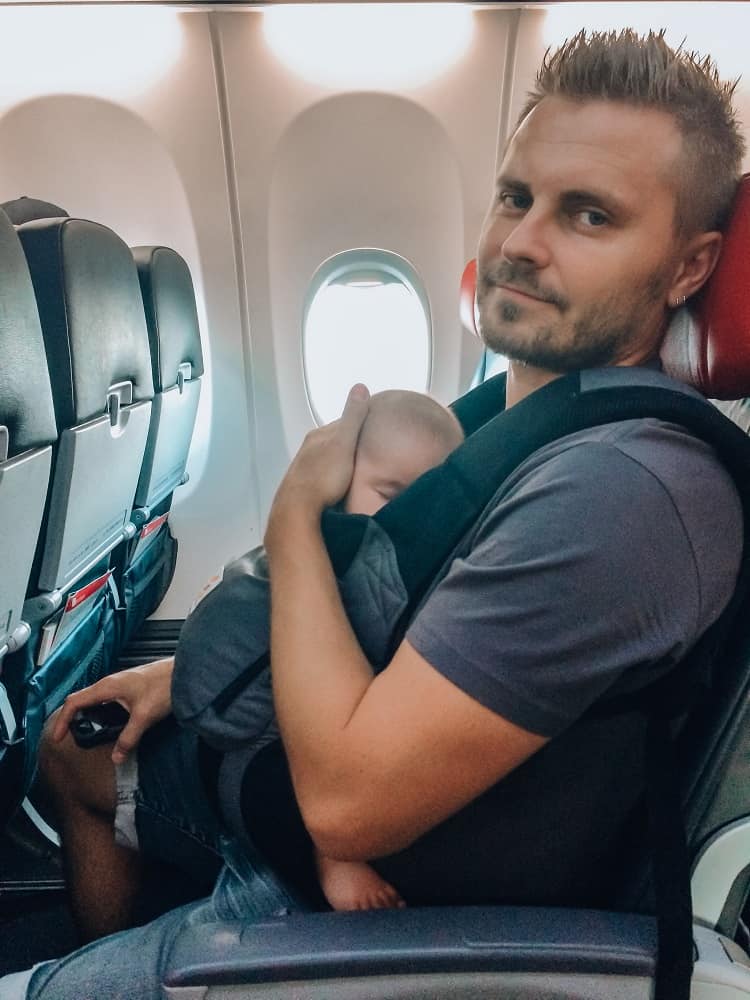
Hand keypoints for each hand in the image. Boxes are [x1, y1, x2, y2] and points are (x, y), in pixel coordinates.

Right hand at [50, 657, 174, 763]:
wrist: (184, 672)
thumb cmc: (165, 686)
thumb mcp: (144, 716)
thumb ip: (128, 738)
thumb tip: (116, 757)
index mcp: (107, 687)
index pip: (74, 702)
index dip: (63, 720)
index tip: (59, 737)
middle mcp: (110, 683)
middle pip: (81, 700)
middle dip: (72, 719)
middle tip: (69, 737)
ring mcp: (120, 684)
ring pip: (95, 700)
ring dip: (87, 715)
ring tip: (86, 734)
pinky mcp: (129, 687)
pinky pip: (106, 700)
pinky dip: (100, 712)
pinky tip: (109, 724)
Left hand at [266, 384, 369, 549]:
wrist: (298, 510)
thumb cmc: (324, 477)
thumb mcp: (344, 443)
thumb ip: (353, 417)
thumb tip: (360, 387)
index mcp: (318, 436)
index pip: (342, 423)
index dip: (359, 426)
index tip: (374, 431)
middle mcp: (308, 449)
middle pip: (333, 442)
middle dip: (349, 445)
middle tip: (368, 453)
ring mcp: (303, 468)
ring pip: (327, 459)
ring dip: (340, 462)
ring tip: (356, 470)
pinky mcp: (303, 487)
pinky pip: (322, 476)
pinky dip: (332, 476)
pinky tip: (339, 485)